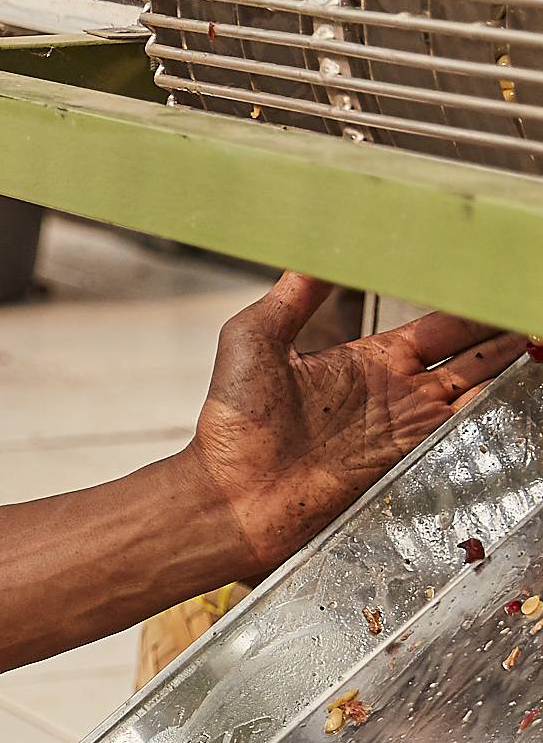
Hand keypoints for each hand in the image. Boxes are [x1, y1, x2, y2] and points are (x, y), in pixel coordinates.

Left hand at [185, 277, 528, 584]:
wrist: (230, 495)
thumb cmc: (232, 425)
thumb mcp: (255, 340)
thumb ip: (292, 296)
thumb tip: (315, 247)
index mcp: (367, 359)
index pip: (438, 328)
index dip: (471, 309)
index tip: (500, 288)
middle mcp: (394, 392)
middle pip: (469, 358)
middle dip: (505, 337)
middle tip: (532, 314)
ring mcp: (402, 429)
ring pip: (475, 392)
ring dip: (509, 371)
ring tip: (538, 345)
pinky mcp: (403, 462)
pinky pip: (458, 432)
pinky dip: (490, 413)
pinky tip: (513, 393)